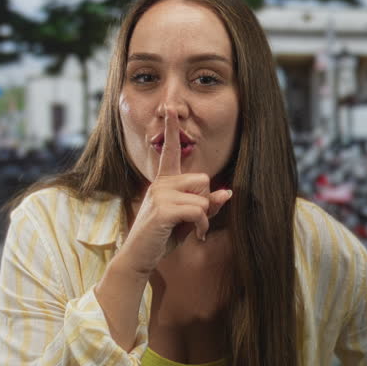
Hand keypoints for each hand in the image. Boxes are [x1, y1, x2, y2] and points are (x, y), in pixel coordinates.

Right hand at [118, 106, 232, 276]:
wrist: (139, 257)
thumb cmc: (163, 237)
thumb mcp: (188, 219)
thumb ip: (206, 205)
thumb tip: (227, 192)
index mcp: (164, 181)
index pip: (170, 151)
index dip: (172, 129)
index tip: (170, 108)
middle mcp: (160, 183)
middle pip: (202, 179)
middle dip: (205, 201)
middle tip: (194, 220)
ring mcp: (159, 195)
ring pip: (202, 197)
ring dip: (204, 217)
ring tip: (192, 229)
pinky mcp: (162, 210)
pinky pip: (198, 210)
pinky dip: (201, 225)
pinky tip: (194, 235)